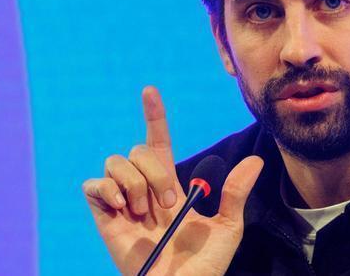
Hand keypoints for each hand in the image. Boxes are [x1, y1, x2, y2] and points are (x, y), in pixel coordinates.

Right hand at [82, 87, 263, 275]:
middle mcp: (144, 190)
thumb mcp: (228, 226)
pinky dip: (105, 189)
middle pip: (137, 150)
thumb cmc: (204, 266)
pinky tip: (121, 207)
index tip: (150, 91)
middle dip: (155, 171)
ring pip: (116, 162)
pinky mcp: (104, 219)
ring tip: (144, 211)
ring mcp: (122, 204)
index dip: (154, 116)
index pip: (158, 142)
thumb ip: (236, 192)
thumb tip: (256, 160)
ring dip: (134, 181)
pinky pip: (93, 186)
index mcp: (171, 187)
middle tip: (167, 202)